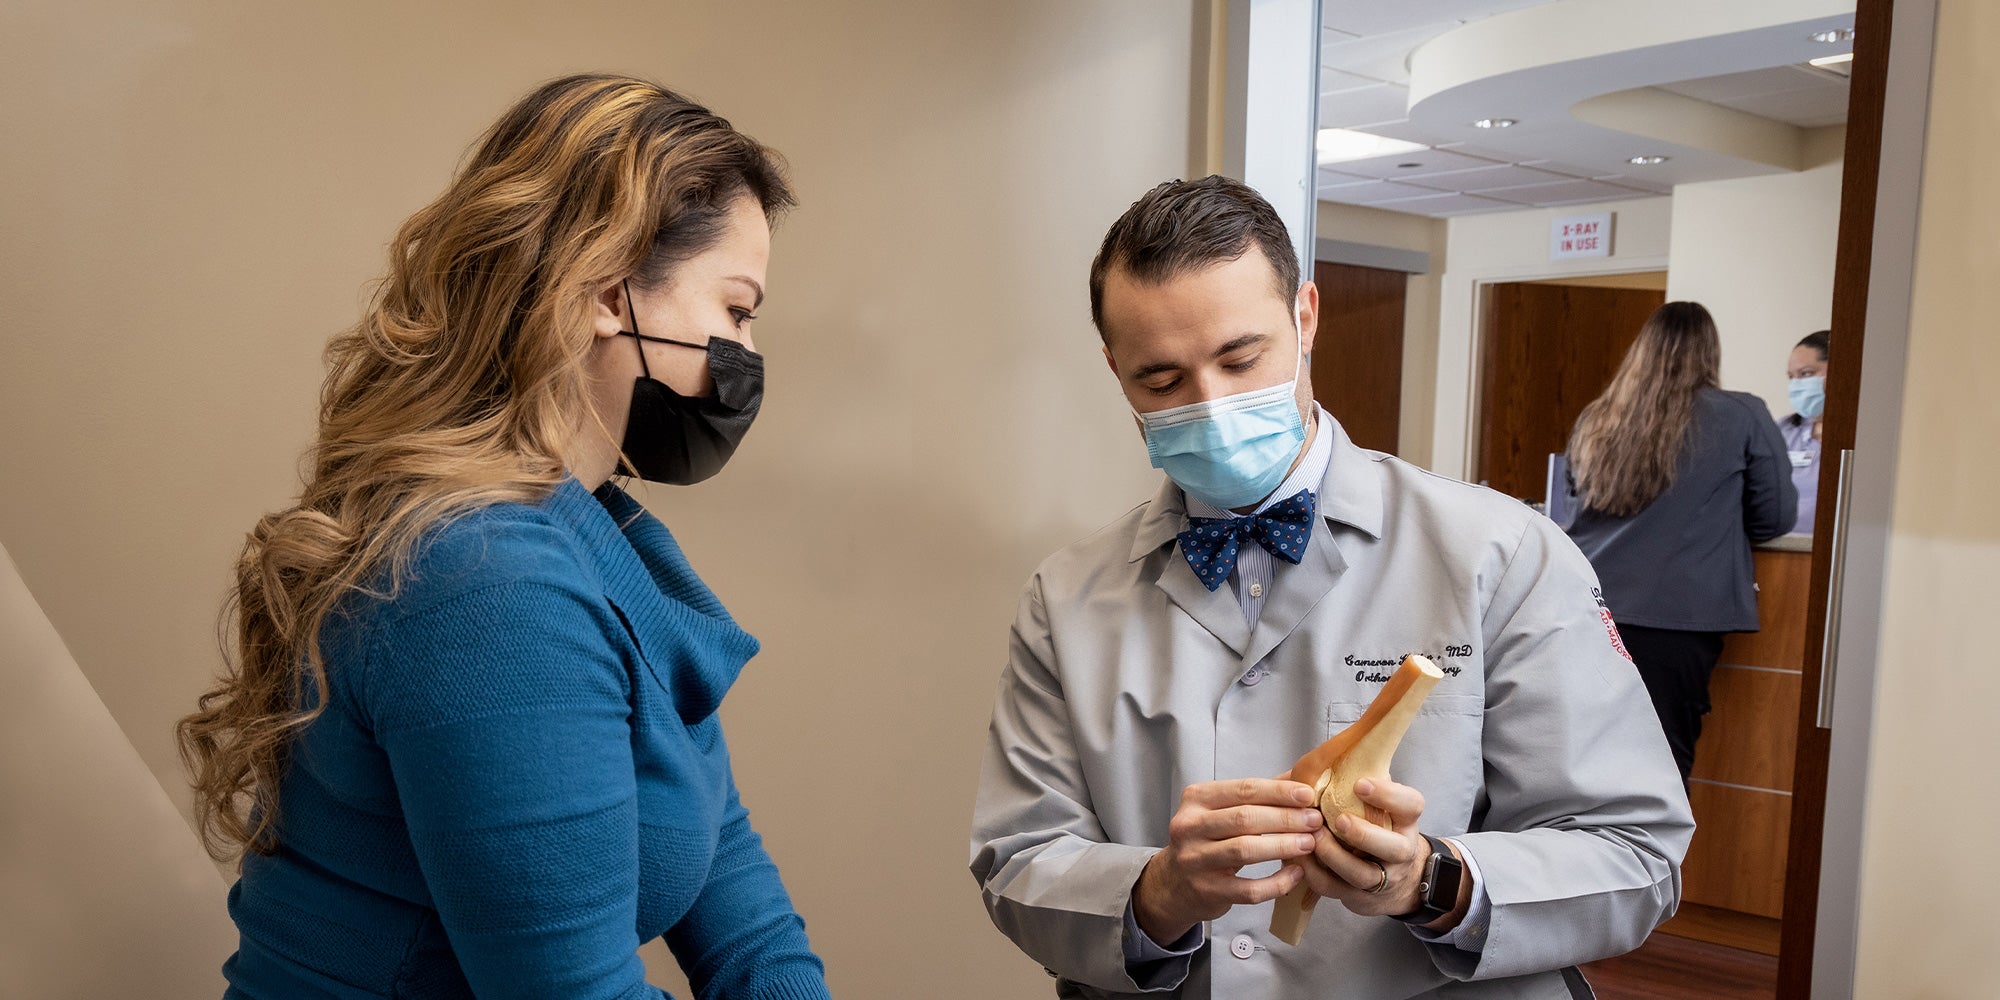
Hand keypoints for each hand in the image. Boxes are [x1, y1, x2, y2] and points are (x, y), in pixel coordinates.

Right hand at [1132, 778, 1323, 943]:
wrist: (1175, 884)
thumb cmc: (1207, 840)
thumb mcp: (1222, 810)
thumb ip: (1258, 794)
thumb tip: (1300, 774)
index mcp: (1196, 799)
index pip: (1243, 789)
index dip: (1279, 792)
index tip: (1308, 795)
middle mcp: (1189, 827)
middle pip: (1245, 818)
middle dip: (1286, 818)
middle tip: (1315, 820)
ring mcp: (1195, 861)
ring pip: (1245, 850)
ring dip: (1283, 845)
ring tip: (1310, 843)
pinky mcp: (1207, 891)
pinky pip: (1248, 889)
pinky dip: (1276, 882)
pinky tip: (1296, 874)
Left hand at [1297, 777, 1459, 926]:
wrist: (1393, 880)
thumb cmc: (1375, 828)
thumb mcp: (1378, 805)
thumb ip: (1359, 784)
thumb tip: (1324, 755)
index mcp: (1405, 821)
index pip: (1411, 805)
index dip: (1389, 795)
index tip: (1360, 784)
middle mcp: (1400, 851)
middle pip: (1394, 848)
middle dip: (1364, 835)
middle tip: (1339, 819)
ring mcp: (1381, 878)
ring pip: (1362, 875)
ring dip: (1334, 856)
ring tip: (1312, 837)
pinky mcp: (1357, 897)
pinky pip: (1334, 889)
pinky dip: (1313, 873)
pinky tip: (1298, 856)